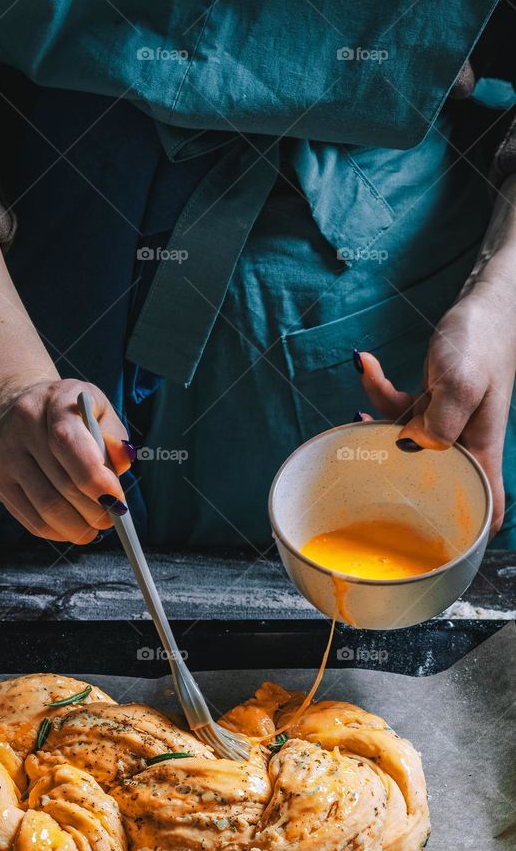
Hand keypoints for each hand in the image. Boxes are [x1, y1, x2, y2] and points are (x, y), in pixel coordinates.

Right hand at [0, 377, 133, 543]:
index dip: (96, 479)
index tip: (117, 500)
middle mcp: (23, 425)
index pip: (68, 443)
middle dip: (95, 510)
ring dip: (78, 527)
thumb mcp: (96, 409)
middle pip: (62, 483)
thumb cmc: (66, 413)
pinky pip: (30, 519)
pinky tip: (71, 528)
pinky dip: (57, 531)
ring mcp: (4, 454)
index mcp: (53, 400)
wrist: (10, 406)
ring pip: (46, 507)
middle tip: (112, 517)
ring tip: (94, 527)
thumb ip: (114, 436)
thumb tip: (123, 462)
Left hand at [359, 288, 515, 533]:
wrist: (488, 300)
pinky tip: (366, 362)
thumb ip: (439, 421)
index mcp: (479, 448)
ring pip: (403, 442)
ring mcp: (445, 423)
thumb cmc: (483, 339)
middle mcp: (463, 442)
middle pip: (429, 479)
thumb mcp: (462, 381)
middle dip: (392, 474)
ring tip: (363, 394)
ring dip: (376, 419)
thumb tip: (411, 448)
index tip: (439, 551)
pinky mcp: (431, 402)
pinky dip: (378, 390)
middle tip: (363, 465)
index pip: (485, 505)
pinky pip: (398, 408)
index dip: (469, 534)